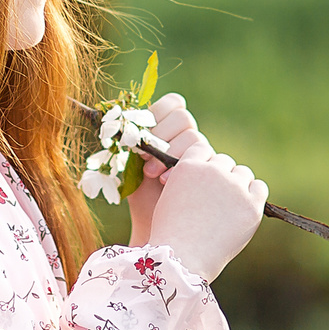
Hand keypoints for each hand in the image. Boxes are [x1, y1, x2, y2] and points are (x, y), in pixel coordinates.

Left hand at [126, 92, 213, 245]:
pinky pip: (205, 157)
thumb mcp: (131, 167)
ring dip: (169, 152)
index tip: (138, 134)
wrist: (156, 226)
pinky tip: (166, 182)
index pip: (173, 103)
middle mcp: (187, 138)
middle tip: (143, 157)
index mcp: (169, 129)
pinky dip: (181, 166)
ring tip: (152, 174)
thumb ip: (132, 143)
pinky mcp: (211, 171)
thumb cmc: (142, 197)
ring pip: (193, 136)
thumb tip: (117, 121)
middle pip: (182, 117)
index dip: (158, 112)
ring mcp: (202, 154)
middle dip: (161, 134)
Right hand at [145, 149, 265, 282]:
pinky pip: (259, 188)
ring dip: (238, 184)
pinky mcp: (251, 205)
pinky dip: (253, 195)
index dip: (203, 165)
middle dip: (220, 176)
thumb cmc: (171, 234)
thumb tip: (213, 170)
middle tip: (215, 199)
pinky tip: (244, 207)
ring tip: (228, 206)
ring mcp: (234, 187)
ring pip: (243, 174)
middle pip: (224, 161)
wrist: (182, 260)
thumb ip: (189, 179)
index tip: (201, 180)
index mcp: (188, 166)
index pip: (203, 150)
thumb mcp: (170, 197)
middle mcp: (212, 171)